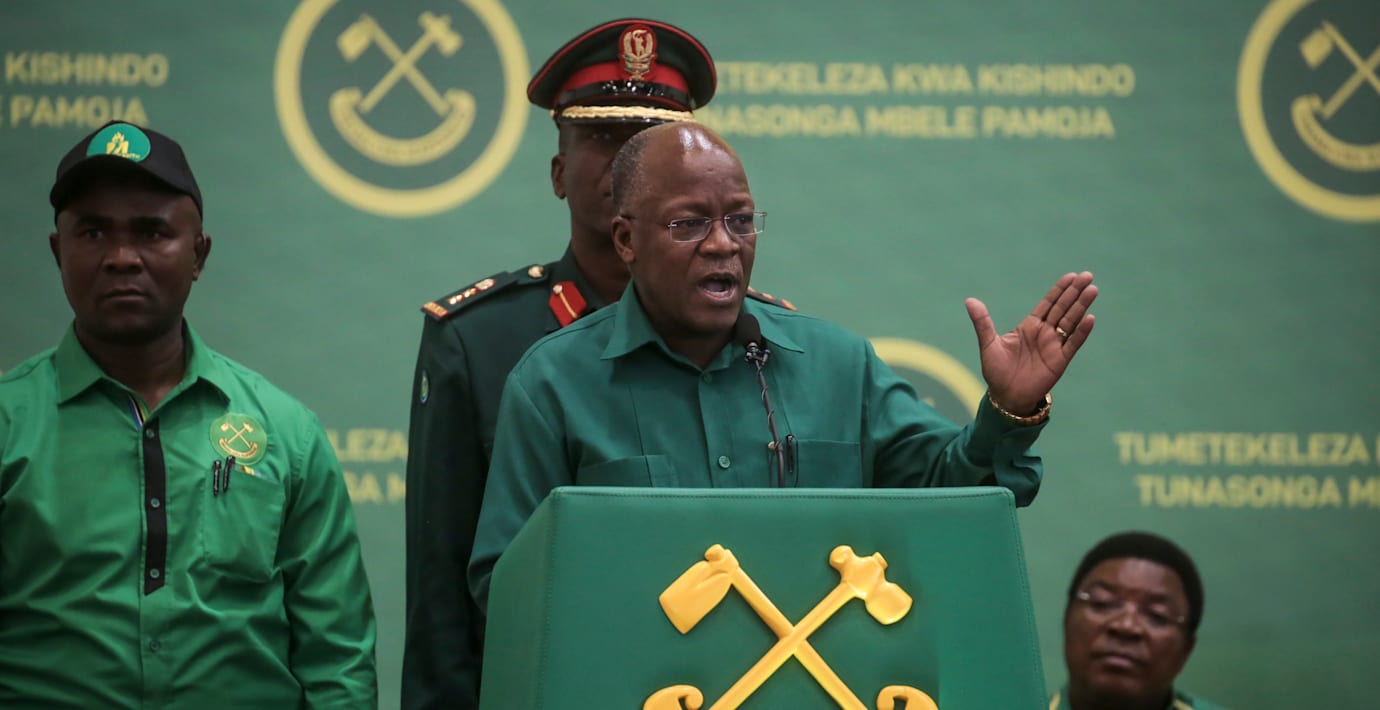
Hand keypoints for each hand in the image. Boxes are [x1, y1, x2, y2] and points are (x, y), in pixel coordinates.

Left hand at [964, 271, 1097, 413]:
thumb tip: (969, 300)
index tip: (1071, 276)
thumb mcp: (988, 343)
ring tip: (1092, 290)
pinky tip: (1090, 318)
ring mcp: (1054, 346)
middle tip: (1087, 276)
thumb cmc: (996, 371)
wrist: (1005, 396)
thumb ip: (982, 322)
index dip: (1060, 290)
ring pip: (1071, 321)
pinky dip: (1081, 331)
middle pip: (1063, 308)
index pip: (1048, 303)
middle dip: (1075, 292)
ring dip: (1081, 306)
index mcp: (1030, 326)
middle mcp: (1045, 333)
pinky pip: (1073, 343)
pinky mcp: (1060, 360)